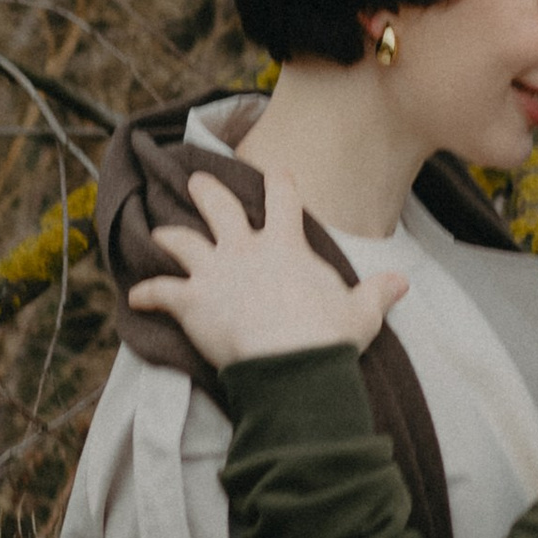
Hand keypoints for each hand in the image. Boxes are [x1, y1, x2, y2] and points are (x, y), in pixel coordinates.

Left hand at [127, 166, 406, 371]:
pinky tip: (134, 297)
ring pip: (182, 242)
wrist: (291, 364)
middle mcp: (244, 249)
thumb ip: (377, 293)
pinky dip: (146, 294)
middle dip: (208, 191)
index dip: (280, 183)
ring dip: (169, 237)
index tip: (276, 173)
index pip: (283, 198)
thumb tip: (402, 282)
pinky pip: (161, 292)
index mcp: (285, 245)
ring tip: (158, 232)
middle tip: (197, 181)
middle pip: (220, 207)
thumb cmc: (327, 337)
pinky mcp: (191, 301)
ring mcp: (215, 272)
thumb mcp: (361, 313)